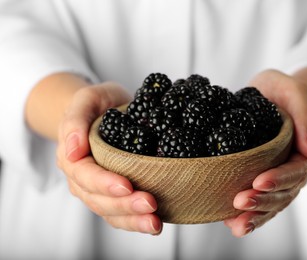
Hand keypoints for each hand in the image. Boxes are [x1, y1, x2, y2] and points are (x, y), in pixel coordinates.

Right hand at [56, 82, 161, 234]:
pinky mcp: (114, 195)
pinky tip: (155, 224)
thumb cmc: (97, 104)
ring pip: (110, 212)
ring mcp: (97, 189)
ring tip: (155, 223)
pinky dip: (136, 221)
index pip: (86, 175)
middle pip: (99, 199)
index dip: (105, 183)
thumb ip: (76, 120)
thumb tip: (72, 150)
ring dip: (133, 220)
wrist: (105, 110)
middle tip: (150, 204)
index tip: (127, 186)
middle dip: (124, 205)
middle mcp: (82, 179)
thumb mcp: (86, 99)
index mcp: (73, 158)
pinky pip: (120, 213)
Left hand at [224, 69, 306, 236]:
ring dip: (255, 216)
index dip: (279, 178)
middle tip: (239, 201)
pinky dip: (249, 216)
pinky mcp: (263, 180)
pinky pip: (261, 203)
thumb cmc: (282, 91)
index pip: (296, 170)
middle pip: (283, 193)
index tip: (258, 181)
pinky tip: (232, 224)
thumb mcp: (294, 90)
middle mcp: (293, 168)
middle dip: (262, 201)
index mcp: (304, 149)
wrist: (271, 96)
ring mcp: (279, 177)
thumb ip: (305, 114)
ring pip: (272, 204)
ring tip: (236, 225)